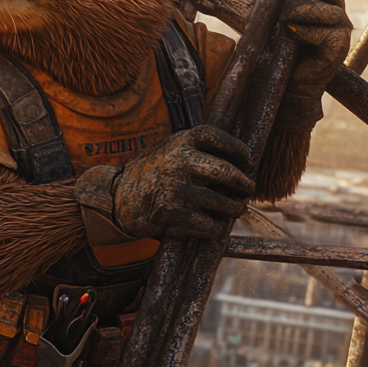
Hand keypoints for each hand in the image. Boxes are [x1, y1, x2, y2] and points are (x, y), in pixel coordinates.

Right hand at [113, 125, 254, 238]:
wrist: (120, 197)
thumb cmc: (153, 173)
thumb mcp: (172, 149)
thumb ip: (200, 150)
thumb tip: (243, 164)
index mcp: (183, 140)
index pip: (221, 140)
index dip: (239, 151)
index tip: (247, 162)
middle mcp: (180, 160)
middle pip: (227, 173)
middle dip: (244, 185)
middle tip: (247, 190)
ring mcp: (177, 187)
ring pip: (224, 203)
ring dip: (234, 209)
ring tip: (235, 209)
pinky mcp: (173, 212)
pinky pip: (210, 224)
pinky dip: (215, 227)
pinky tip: (212, 223)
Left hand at [279, 0, 352, 96]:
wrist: (288, 85)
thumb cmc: (280, 52)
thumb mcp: (273, 22)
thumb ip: (270, 3)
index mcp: (326, 6)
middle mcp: (339, 16)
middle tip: (281, 13)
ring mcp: (342, 33)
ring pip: (328, 12)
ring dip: (302, 12)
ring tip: (284, 23)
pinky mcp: (339, 49)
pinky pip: (326, 34)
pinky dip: (305, 32)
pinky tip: (291, 35)